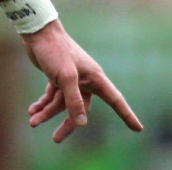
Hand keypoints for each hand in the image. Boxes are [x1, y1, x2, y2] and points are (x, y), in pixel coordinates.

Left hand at [21, 18, 142, 142]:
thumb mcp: (65, 77)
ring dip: (47, 113)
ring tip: (33, 122)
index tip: (138, 128)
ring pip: (61, 104)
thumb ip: (73, 100)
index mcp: (95, 78)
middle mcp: (85, 80)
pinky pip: (52, 96)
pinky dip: (42, 103)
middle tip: (56, 140)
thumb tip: (81, 123)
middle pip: (80, 110)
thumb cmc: (55, 51)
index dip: (127, 115)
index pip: (115, 100)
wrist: (38, 32)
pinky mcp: (55, 77)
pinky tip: (33, 111)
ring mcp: (70, 80)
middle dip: (67, 124)